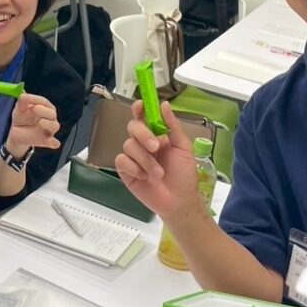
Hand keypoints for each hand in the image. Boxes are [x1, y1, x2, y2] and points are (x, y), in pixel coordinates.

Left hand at [5, 93, 60, 152]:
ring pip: (55, 126)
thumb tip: (21, 90)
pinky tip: (50, 141)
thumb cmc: (21, 118)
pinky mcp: (46, 141)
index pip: (44, 102)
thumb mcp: (19, 108)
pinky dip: (53, 142)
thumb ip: (22, 100)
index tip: (28, 99)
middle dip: (44, 111)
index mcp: (44, 108)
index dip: (37, 100)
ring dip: (49, 124)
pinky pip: (54, 143)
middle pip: (52, 113)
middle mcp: (49, 118)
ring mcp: (49, 130)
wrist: (17, 133)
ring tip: (40, 122)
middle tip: (35, 109)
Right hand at [115, 100, 203, 224]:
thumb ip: (173, 126)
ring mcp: (134, 157)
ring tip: (158, 173)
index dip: (140, 108)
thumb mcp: (184, 148)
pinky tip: (145, 177)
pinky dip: (134, 168)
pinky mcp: (126, 171)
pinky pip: (122, 161)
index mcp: (157, 134)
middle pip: (133, 127)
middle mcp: (143, 143)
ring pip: (129, 145)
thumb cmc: (185, 175)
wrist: (180, 201)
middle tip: (156, 147)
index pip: (144, 116)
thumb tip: (165, 105)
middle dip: (144, 135)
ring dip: (145, 159)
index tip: (141, 105)